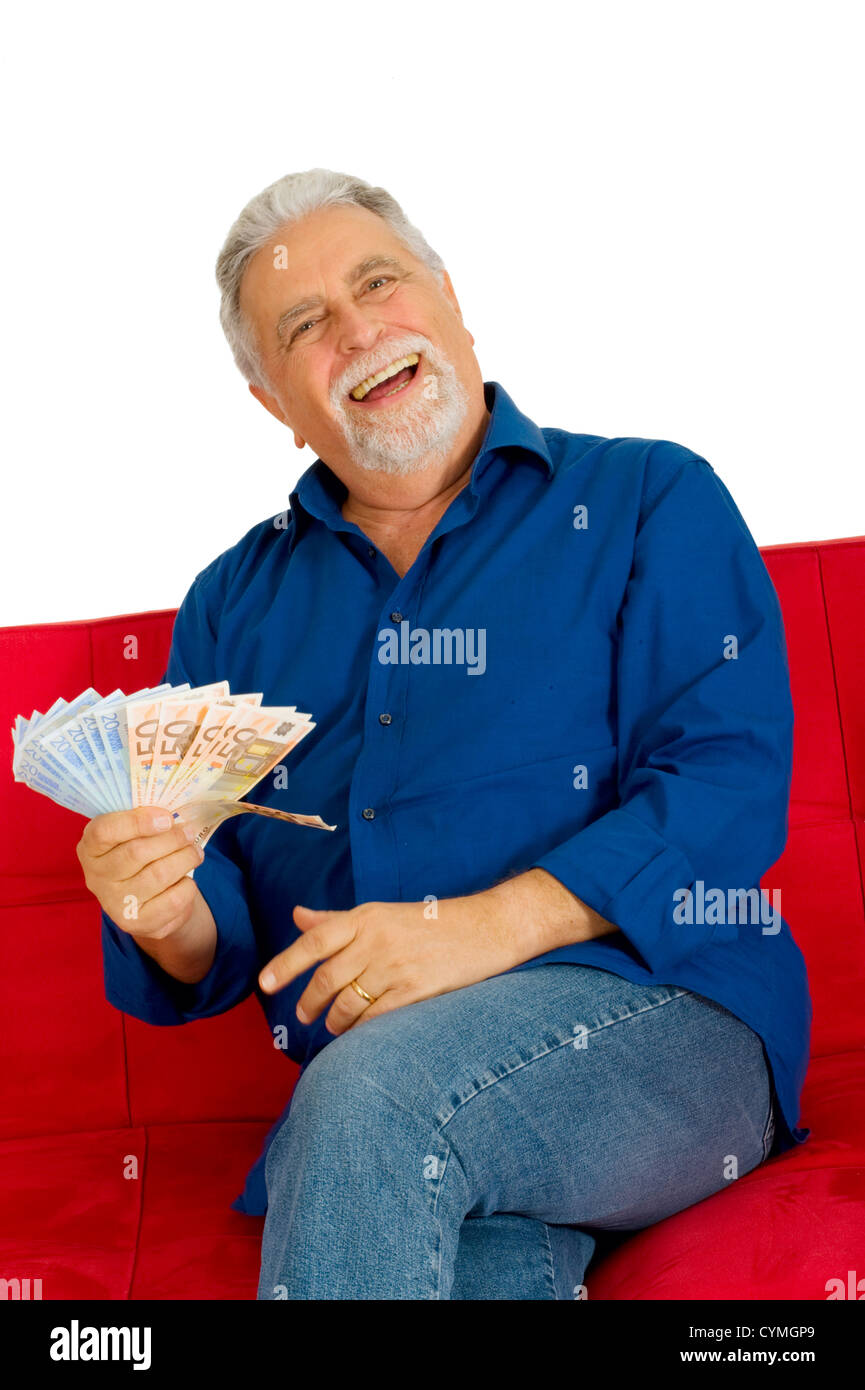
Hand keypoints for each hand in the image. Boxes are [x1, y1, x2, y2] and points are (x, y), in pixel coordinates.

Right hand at [76, 806, 204, 941]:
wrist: (143, 901)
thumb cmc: (138, 855)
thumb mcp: (131, 834)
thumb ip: (144, 821)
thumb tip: (175, 818)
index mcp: (90, 847)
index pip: (105, 831)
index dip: (138, 821)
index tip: (167, 817)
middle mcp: (96, 877)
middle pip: (137, 852)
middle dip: (172, 839)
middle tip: (189, 832)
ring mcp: (114, 903)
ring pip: (159, 875)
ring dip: (185, 858)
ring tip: (195, 852)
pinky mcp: (135, 923)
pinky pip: (172, 900)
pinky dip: (188, 886)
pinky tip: (187, 880)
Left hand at [257, 892, 527, 1035]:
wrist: (484, 928)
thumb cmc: (429, 922)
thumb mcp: (381, 913)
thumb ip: (336, 919)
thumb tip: (297, 916)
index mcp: (365, 917)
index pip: (314, 941)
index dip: (285, 964)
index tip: (264, 984)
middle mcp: (376, 940)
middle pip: (327, 979)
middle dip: (309, 1003)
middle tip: (302, 1016)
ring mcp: (396, 966)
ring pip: (348, 1003)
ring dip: (335, 1022)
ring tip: (334, 1027)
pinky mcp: (416, 990)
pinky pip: (375, 1019)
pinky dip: (361, 1031)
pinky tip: (358, 1035)